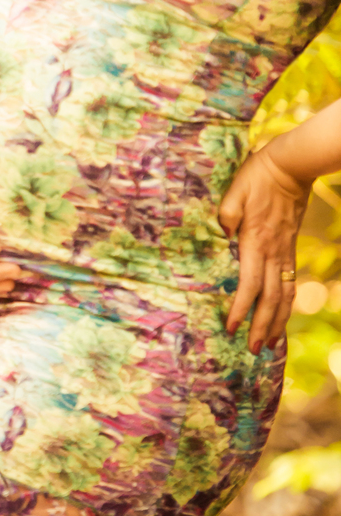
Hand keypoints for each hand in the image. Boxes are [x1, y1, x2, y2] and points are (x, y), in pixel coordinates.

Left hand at [219, 141, 311, 352]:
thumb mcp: (235, 191)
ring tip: (271, 344)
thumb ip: (227, 216)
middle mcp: (272, 252)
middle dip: (262, 326)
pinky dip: (288, 303)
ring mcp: (285, 251)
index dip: (240, 308)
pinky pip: (291, 282)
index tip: (230, 327)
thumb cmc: (258, 175)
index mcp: (255, 241)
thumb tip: (223, 238)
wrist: (292, 166)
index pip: (249, 284)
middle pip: (270, 298)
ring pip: (285, 294)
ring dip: (278, 321)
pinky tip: (284, 315)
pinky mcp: (290, 248)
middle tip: (253, 350)